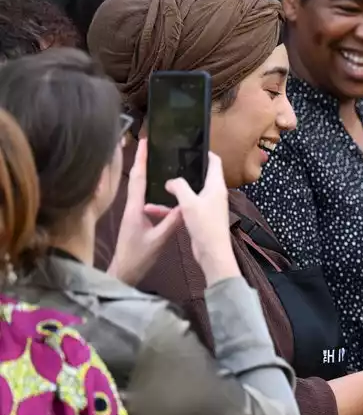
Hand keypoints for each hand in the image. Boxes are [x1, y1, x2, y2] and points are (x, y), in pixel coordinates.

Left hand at [107, 140, 183, 284]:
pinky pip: (142, 197)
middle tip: (150, 143)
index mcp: (134, 208)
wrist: (124, 273)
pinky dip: (148, 186)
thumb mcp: (159, 240)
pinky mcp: (135, 219)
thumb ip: (172, 222)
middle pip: (135, 178)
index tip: (144, 141)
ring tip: (155, 159)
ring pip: (138, 187)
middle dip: (141, 159)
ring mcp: (132, 212)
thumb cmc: (138, 257)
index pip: (138, 178)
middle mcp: (131, 206)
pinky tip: (159, 186)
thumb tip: (187, 205)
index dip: (141, 159)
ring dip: (144, 171)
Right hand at [165, 153, 237, 282]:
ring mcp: (208, 206)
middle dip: (186, 170)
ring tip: (157, 185)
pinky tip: (154, 207)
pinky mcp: (201, 217)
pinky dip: (172, 206)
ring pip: (189, 193)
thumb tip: (171, 181)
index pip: (215, 162)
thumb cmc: (205, 225)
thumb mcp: (189, 202)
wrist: (211, 252)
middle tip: (169, 163)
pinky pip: (185, 207)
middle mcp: (214, 193)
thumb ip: (179, 187)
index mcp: (216, 186)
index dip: (205, 152)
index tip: (191, 146)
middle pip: (201, 176)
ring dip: (174, 191)